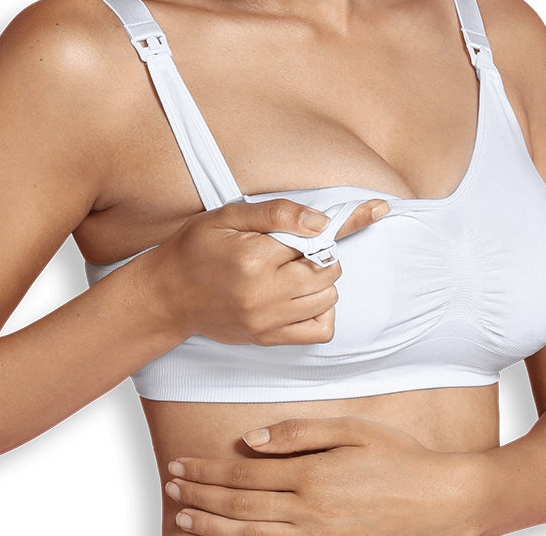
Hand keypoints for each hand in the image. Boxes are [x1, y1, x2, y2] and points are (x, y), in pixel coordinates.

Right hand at [153, 198, 388, 346]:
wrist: (166, 295)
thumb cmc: (196, 248)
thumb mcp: (228, 216)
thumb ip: (277, 214)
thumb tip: (321, 222)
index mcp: (255, 257)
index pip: (317, 239)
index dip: (348, 221)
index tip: (379, 207)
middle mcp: (264, 293)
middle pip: (329, 271)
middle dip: (323, 253)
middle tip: (298, 246)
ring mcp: (267, 321)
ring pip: (328, 299)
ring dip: (323, 280)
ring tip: (295, 268)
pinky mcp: (268, 339)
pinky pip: (319, 330)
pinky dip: (322, 311)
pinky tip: (303, 295)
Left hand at [165, 417, 487, 535]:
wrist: (441, 501)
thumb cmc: (399, 457)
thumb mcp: (351, 429)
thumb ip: (299, 431)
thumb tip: (252, 439)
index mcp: (311, 476)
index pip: (244, 475)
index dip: (209, 472)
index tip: (182, 466)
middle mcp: (309, 512)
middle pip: (240, 507)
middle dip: (200, 498)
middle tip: (171, 488)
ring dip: (213, 528)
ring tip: (183, 519)